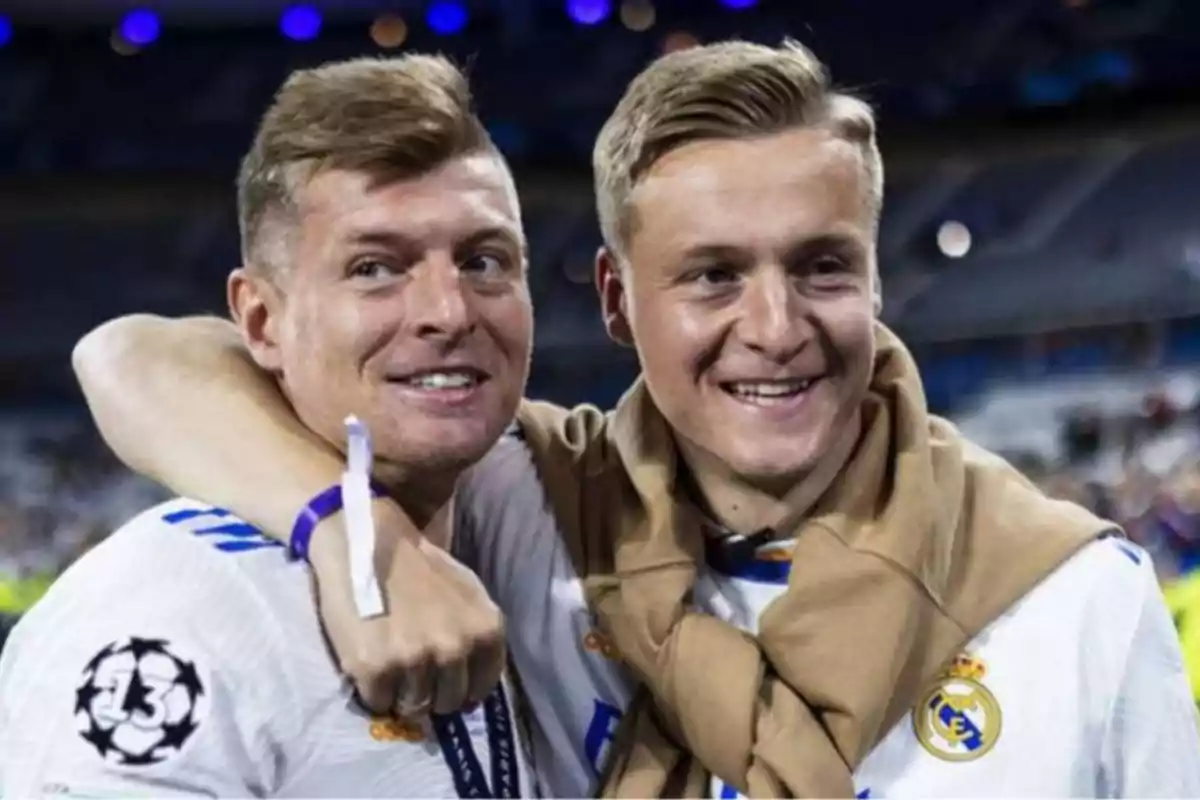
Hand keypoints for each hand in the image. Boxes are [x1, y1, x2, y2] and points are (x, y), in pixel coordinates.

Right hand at [308, 500, 505, 716]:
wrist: (366, 540)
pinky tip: (368, 665)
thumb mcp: (466, 593)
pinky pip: (378, 703)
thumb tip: (473, 682)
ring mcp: (415, 659)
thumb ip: (475, 634)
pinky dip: (372, 692)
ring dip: (399, 694)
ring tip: (388, 665)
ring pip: (412, 707)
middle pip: (446, 702)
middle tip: (410, 672)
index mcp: (485, 630)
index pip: (480, 688)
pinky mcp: (374, 668)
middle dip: (429, 692)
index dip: (459, 688)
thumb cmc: (418, 566)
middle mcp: (455, 648)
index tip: (442, 681)